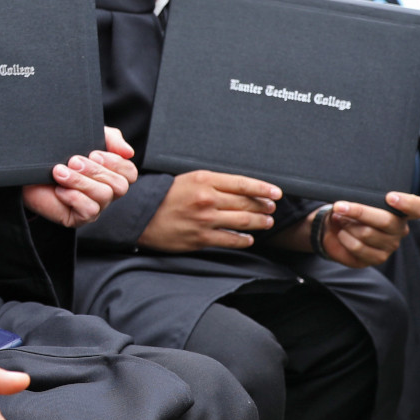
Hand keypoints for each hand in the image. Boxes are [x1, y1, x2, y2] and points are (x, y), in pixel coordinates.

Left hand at [23, 128, 137, 227]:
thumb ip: (111, 139)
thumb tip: (128, 151)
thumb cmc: (58, 154)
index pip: (130, 173)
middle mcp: (106, 191)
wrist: (27, 171)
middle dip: (95, 171)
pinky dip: (74, 197)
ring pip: (103, 196)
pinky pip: (89, 210)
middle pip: (119, 186)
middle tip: (73, 161)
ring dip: (80, 181)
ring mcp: (95, 206)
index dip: (116, 163)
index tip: (94, 153)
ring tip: (59, 172)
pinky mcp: (79, 218)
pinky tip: (59, 190)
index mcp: (111, 173)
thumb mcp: (86, 137)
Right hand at [138, 170, 279, 251]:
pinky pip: (230, 240)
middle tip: (271, 208)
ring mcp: (205, 220)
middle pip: (245, 203)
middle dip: (263, 206)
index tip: (276, 192)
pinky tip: (249, 238)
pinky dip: (243, 239)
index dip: (263, 188)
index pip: (242, 184)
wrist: (142, 215)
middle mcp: (207, 199)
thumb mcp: (188, 180)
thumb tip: (239, 189)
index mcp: (204, 180)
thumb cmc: (164, 196)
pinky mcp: (200, 238)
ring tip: (266, 222)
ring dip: (258, 222)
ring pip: (242, 221)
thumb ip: (213, 183)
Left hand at [317, 192, 419, 268]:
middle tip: (339, 206)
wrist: (337, 231)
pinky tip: (342, 234)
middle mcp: (400, 229)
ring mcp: (391, 245)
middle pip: (386, 220)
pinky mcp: (378, 258)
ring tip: (340, 220)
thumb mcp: (355, 200)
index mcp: (401, 210)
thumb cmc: (351, 211)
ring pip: (367, 233)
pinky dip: (345, 238)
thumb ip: (358, 198)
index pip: (417, 207)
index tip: (390, 197)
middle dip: (359, 211)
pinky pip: (358, 247)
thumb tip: (346, 203)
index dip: (407, 203)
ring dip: (347, 225)